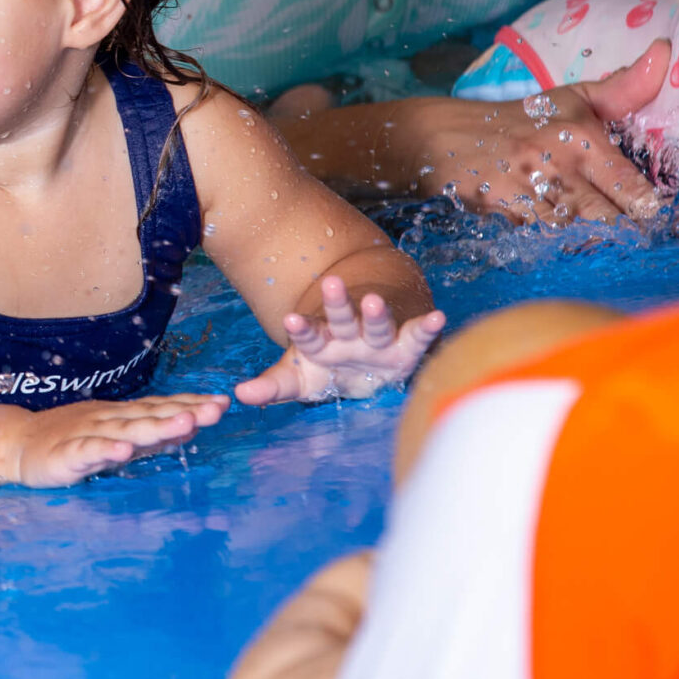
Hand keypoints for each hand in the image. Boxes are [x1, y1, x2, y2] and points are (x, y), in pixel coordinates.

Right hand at [17, 395, 227, 487]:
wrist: (17, 444)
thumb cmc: (70, 441)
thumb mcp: (116, 437)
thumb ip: (150, 434)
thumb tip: (191, 426)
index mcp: (122, 416)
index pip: (160, 407)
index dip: (191, 404)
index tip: (223, 403)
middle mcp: (109, 420)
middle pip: (150, 415)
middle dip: (185, 411)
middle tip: (217, 409)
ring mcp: (88, 435)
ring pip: (126, 430)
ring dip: (156, 426)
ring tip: (186, 423)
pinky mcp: (66, 455)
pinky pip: (88, 452)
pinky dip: (105, 450)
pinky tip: (123, 451)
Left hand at [236, 276, 444, 404]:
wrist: (364, 365)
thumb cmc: (326, 370)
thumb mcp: (299, 379)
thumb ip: (273, 386)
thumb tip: (240, 394)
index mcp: (321, 342)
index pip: (309, 334)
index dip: (301, 328)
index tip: (290, 318)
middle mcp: (349, 335)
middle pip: (342, 318)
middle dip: (337, 303)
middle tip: (330, 284)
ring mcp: (377, 339)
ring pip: (376, 323)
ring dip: (375, 313)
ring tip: (373, 300)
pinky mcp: (406, 348)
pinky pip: (417, 336)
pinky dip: (428, 327)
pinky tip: (438, 317)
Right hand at [406, 40, 668, 223]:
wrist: (441, 135)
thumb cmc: (520, 119)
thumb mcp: (572, 99)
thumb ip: (625, 88)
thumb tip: (665, 52)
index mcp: (583, 139)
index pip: (634, 191)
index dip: (650, 213)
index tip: (656, 221)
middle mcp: (557, 166)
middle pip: (609, 223)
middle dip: (622, 237)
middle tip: (632, 245)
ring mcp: (525, 192)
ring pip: (574, 237)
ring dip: (586, 246)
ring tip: (598, 249)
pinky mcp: (497, 213)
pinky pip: (535, 242)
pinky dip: (548, 248)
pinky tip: (556, 248)